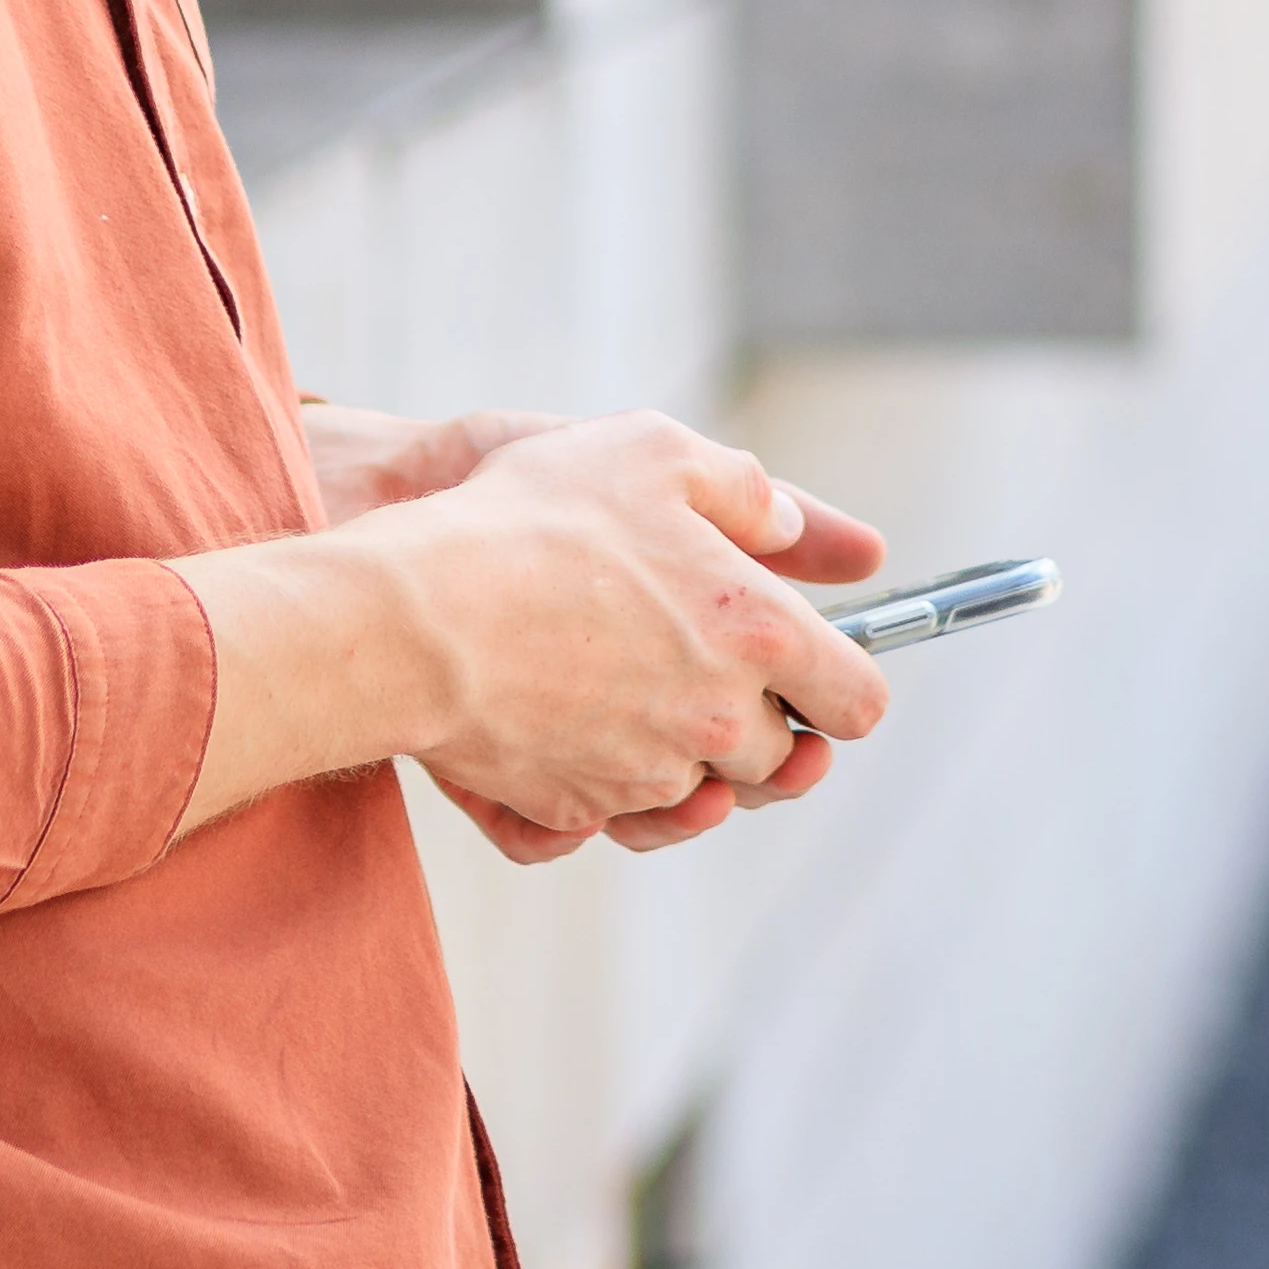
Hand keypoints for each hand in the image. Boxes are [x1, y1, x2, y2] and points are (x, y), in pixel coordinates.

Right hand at [173, 413, 885, 855]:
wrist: (412, 613)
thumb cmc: (534, 519)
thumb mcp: (656, 451)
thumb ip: (746, 491)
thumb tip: (790, 535)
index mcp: (759, 636)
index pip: (856, 704)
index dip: (844, 687)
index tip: (816, 669)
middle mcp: (715, 721)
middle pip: (782, 763)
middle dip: (762, 724)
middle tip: (711, 667)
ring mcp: (643, 776)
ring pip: (698, 796)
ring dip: (685, 757)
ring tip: (638, 690)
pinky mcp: (571, 808)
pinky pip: (613, 816)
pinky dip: (606, 785)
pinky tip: (581, 728)